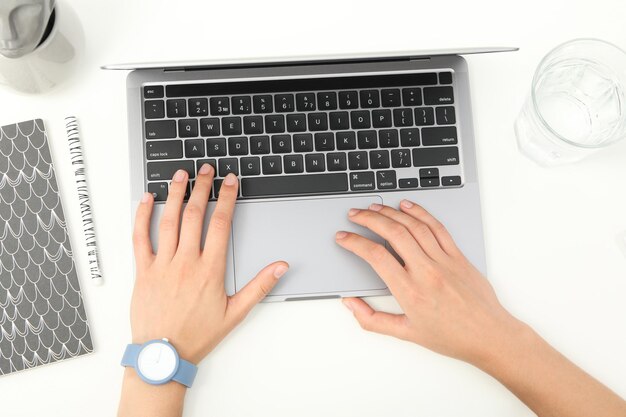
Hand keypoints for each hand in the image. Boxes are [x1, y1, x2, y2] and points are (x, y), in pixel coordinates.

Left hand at [131, 165, 288, 363]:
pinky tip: (146, 200)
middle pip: (194, 215)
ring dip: (175, 194)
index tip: (230, 182)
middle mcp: (186, 262)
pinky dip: (142, 216)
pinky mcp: (142, 271)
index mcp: (209, 270)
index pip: (220, 224)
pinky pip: (140, 238)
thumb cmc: (198, 335)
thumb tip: (280, 267)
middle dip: (203, 188)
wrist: (163, 355)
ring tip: (181, 175)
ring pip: (169, 221)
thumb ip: (259, 286)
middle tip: (207, 170)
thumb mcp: (236, 313)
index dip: (227, 198)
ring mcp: (162, 264)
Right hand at [336, 200, 521, 365]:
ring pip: (413, 226)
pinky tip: (407, 207)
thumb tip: (351, 304)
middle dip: (369, 219)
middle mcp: (426, 272)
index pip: (376, 256)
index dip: (354, 242)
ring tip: (375, 207)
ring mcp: (444, 261)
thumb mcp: (406, 333)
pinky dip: (420, 213)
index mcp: (410, 292)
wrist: (490, 336)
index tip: (343, 237)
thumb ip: (372, 319)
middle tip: (355, 214)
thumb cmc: (452, 337)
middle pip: (393, 233)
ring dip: (390, 212)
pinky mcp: (459, 256)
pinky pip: (437, 228)